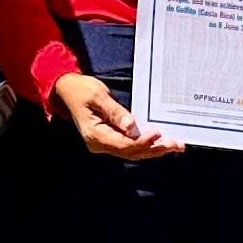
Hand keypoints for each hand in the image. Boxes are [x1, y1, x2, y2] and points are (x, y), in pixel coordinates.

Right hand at [53, 72, 178, 159]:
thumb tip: (131, 126)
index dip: (143, 141)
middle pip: (131, 152)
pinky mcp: (110, 138)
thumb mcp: (98, 95)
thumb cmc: (81, 90)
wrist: (67, 90)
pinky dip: (146, 145)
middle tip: (176, 145)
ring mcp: (105, 143)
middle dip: (155, 149)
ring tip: (175, 146)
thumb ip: (115, 112)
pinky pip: (130, 146)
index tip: (159, 134)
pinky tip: (161, 144)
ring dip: (154, 149)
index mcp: (95, 135)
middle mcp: (100, 144)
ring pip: (133, 152)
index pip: (124, 144)